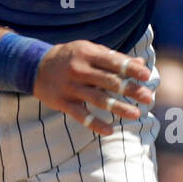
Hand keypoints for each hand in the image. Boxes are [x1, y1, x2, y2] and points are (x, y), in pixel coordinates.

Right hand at [32, 40, 153, 135]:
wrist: (34, 66)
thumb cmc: (71, 57)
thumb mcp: (89, 51)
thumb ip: (113, 58)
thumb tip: (141, 63)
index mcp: (87, 53)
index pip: (113, 61)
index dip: (131, 68)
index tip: (147, 76)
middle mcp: (79, 69)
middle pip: (108, 80)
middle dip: (130, 89)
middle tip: (148, 97)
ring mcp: (70, 87)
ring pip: (97, 99)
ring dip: (118, 107)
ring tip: (136, 114)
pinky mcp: (62, 102)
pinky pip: (81, 115)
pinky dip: (95, 123)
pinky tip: (110, 130)